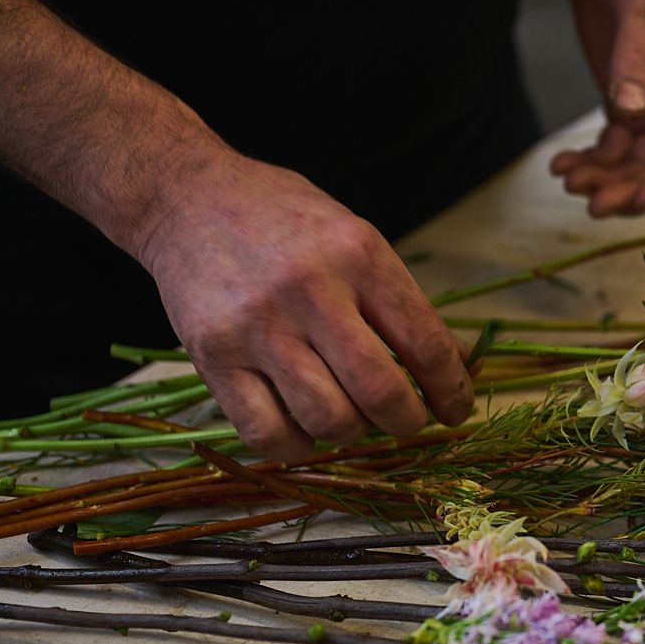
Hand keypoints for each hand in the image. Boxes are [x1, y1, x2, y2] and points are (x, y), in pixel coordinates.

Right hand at [131, 152, 471, 459]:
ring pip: (327, 418)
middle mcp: (310, 289)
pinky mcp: (212, 356)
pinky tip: (304, 427)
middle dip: (408, 421)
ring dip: (353, 433)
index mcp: (358, 253)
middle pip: (379, 390)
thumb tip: (458, 365)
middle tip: (407, 421)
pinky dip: (297, 446)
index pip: (425, 341)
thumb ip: (400, 298)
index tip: (457, 409)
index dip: (452, 389)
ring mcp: (258, 325)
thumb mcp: (354, 235)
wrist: (187, 197)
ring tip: (351, 416)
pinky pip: (266, 432)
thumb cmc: (283, 218)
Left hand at [550, 0, 644, 215]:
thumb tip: (630, 115)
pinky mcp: (627, 95)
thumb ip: (637, 60)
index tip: (640, 195)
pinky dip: (592, 159)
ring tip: (569, 180)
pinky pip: (616, 143)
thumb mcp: (642, 6)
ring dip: (610, 177)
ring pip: (641, 160)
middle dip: (636, 186)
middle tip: (593, 202)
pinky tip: (562, 165)